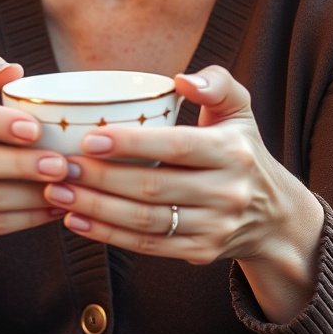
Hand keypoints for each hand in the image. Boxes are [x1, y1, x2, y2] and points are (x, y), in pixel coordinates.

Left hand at [44, 65, 323, 321]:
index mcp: (233, 152)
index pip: (176, 147)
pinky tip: (76, 220)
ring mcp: (213, 228)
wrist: (274, 216)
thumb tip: (182, 80)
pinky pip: (147, 247)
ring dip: (96, 208)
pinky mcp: (199, 253)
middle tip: (59, 165)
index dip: (132, 144)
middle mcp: (227, 193)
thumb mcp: (239, 109)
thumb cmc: (241, 149)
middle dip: (100, 178)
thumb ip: (216, 83)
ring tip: (58, 192)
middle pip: (153, 187)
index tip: (90, 138)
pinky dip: (107, 235)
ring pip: (145, 221)